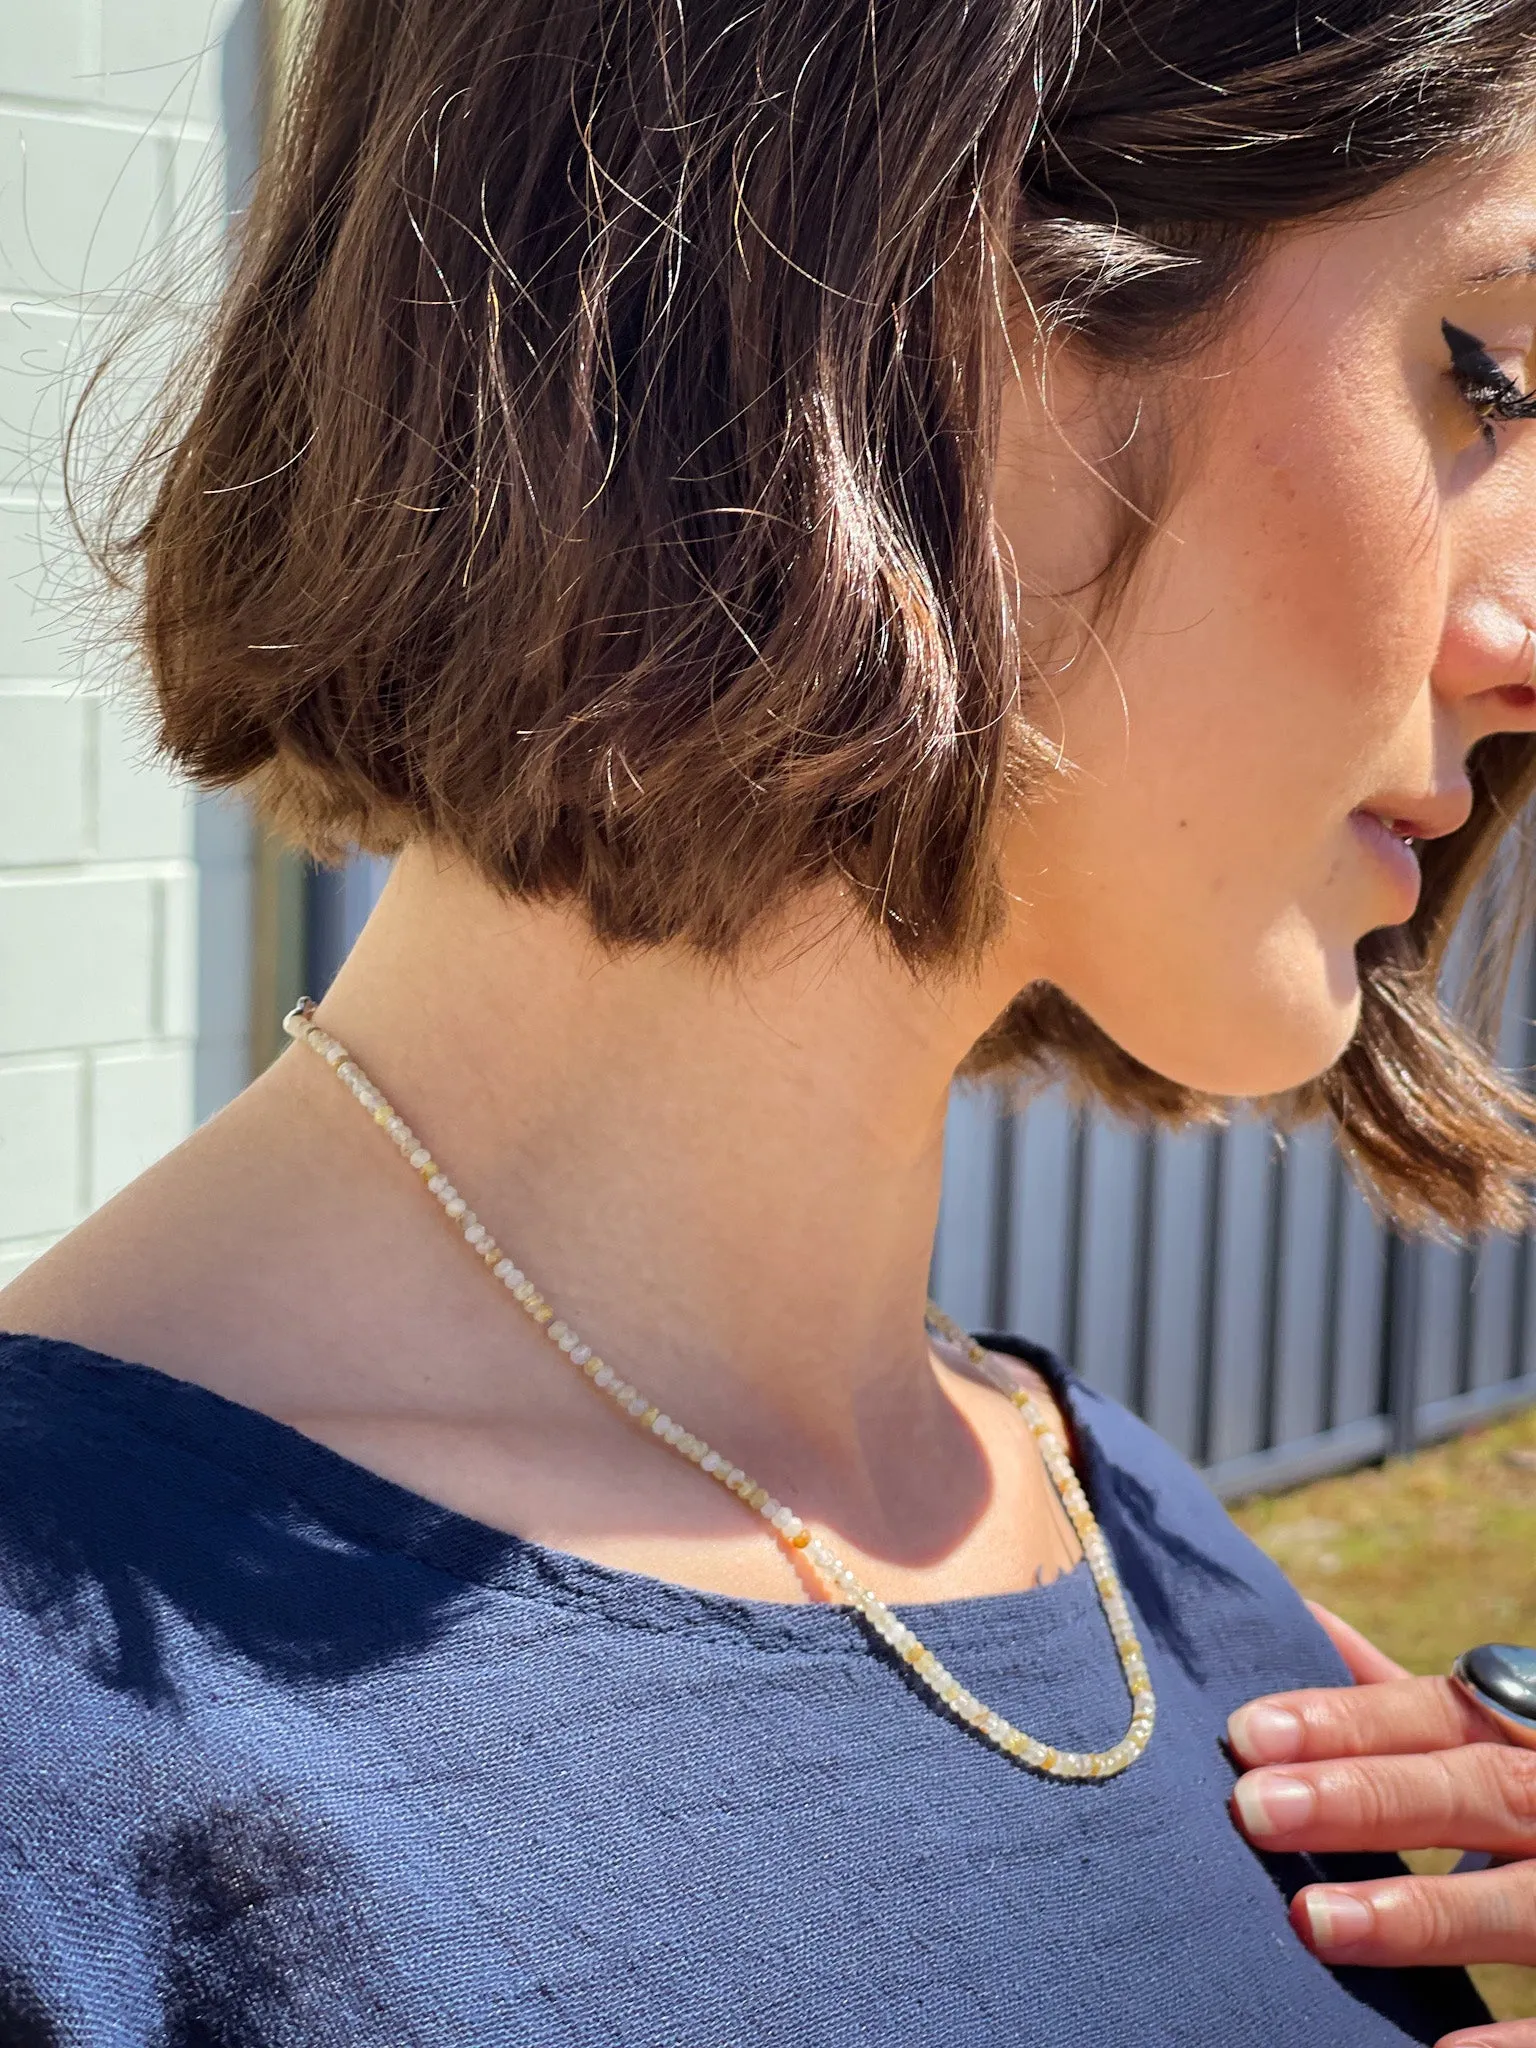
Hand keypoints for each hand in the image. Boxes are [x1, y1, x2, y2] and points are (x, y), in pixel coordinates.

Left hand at [1226, 1601, 1535, 2047]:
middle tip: (1255, 1809)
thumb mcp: (1483, 1735)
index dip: (1345, 1721)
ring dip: (1421, 1911)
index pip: (1436, 1714)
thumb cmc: (1527, 1793)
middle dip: (1365, 1798)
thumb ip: (1391, 1696)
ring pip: (1521, 1901)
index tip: (1247, 1733)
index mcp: (1525, 1736)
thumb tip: (1298, 1616)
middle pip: (1473, 1791)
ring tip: (1312, 1921)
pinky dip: (1508, 2042)